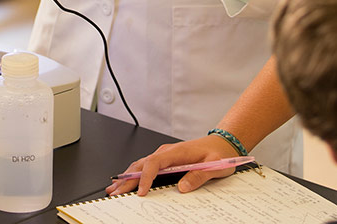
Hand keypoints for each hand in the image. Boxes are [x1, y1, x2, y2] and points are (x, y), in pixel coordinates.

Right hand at [106, 135, 240, 196]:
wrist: (222, 144)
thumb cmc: (218, 154)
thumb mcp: (215, 166)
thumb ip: (199, 176)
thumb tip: (182, 188)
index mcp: (177, 152)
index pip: (155, 163)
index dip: (145, 177)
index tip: (141, 191)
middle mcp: (167, 151)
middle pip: (142, 163)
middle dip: (127, 178)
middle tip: (116, 191)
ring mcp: (165, 155)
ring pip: (141, 164)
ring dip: (127, 176)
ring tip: (115, 188)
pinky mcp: (165, 160)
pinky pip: (146, 166)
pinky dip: (134, 174)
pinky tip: (127, 181)